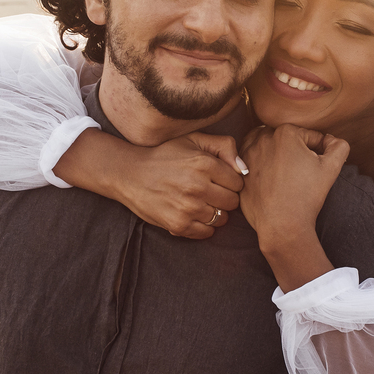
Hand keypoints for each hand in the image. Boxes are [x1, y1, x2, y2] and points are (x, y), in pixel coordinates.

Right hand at [109, 132, 245, 238]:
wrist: (130, 174)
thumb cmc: (165, 155)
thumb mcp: (193, 140)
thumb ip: (224, 146)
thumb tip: (243, 169)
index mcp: (204, 163)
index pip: (238, 182)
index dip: (230, 181)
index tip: (218, 179)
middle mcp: (198, 186)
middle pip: (233, 202)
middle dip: (225, 197)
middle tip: (210, 192)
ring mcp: (188, 207)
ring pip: (222, 218)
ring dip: (215, 212)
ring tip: (200, 203)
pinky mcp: (178, 224)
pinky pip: (206, 233)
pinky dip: (203, 226)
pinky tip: (192, 214)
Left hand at [239, 124, 349, 254]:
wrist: (282, 224)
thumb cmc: (307, 196)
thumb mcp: (332, 168)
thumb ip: (339, 145)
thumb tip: (329, 139)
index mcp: (285, 132)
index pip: (308, 136)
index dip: (317, 152)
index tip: (315, 168)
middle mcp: (263, 139)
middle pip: (286, 138)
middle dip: (295, 150)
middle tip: (301, 171)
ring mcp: (248, 154)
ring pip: (267, 146)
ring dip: (276, 153)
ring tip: (286, 173)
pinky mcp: (240, 169)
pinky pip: (252, 161)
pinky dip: (261, 165)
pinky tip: (272, 179)